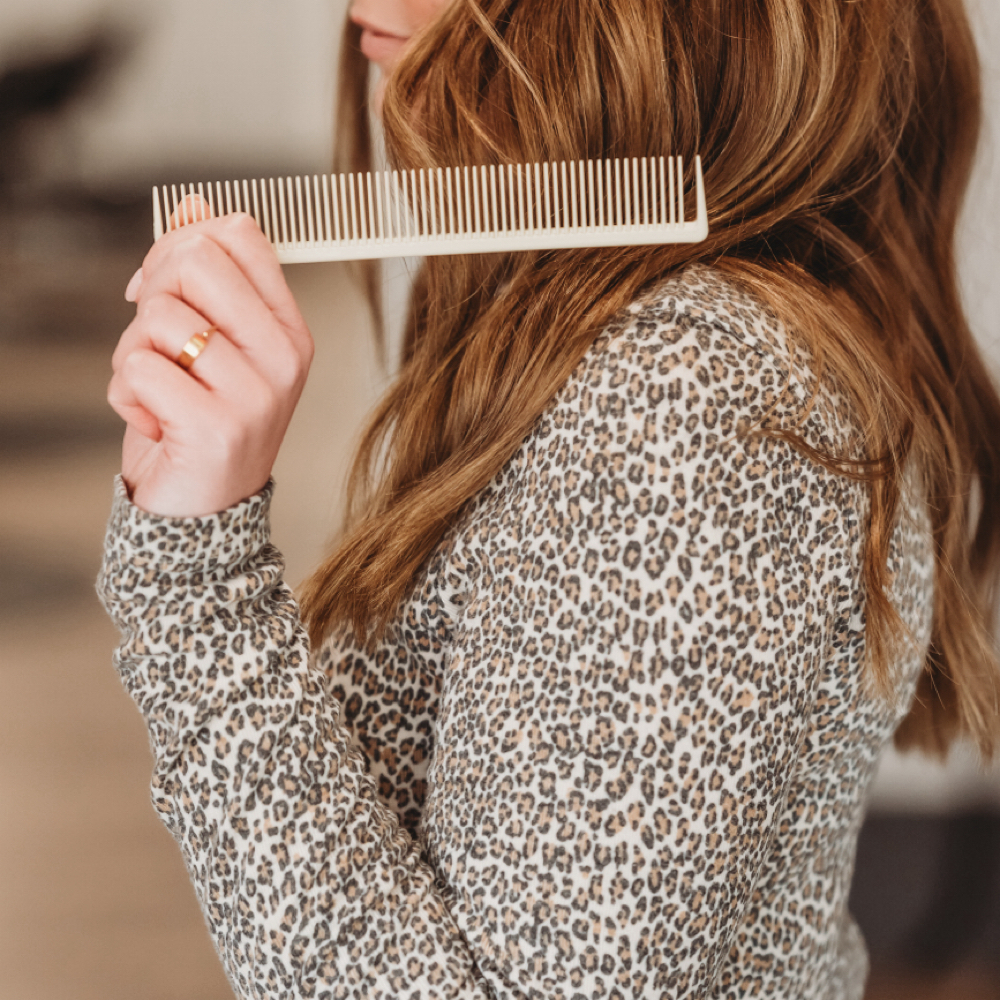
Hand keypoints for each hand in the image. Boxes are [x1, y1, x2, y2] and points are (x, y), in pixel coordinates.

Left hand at [107, 202, 313, 516]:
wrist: (203, 510)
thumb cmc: (202, 421)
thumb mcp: (211, 343)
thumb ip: (204, 277)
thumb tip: (194, 207)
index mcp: (289, 330)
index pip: (239, 236)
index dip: (183, 246)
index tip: (169, 288)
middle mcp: (284, 358)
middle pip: (194, 261)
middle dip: (152, 294)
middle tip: (160, 344)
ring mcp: (257, 394)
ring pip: (157, 316)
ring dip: (132, 353)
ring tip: (158, 390)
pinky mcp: (216, 427)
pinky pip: (137, 368)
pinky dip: (125, 395)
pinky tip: (153, 420)